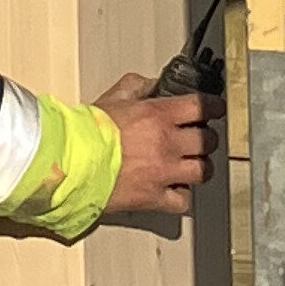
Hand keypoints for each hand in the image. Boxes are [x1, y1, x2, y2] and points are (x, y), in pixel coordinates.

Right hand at [94, 71, 221, 215]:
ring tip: (192, 164)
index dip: (214, 108)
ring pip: (203, 171)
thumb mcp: (113, 97)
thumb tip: (152, 84)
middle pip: (208, 141)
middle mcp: (166, 144)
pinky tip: (176, 188)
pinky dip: (183, 195)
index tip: (214, 109)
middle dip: (206, 138)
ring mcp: (163, 173)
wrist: (69, 164)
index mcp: (158, 115)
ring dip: (200, 166)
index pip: (203, 106)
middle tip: (200, 137)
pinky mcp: (154, 198)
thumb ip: (137, 87)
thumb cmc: (85, 132)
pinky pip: (183, 201)